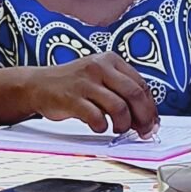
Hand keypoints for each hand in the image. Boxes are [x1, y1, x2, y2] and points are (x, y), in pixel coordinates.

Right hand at [28, 53, 158, 135]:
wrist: (38, 85)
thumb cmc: (73, 84)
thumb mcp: (98, 77)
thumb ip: (121, 90)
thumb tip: (147, 117)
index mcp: (109, 60)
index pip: (141, 84)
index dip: (150, 107)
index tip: (152, 122)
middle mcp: (98, 67)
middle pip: (134, 94)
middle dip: (143, 118)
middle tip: (142, 131)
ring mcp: (85, 82)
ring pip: (119, 107)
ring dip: (123, 124)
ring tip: (117, 128)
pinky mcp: (72, 98)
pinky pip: (97, 117)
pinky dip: (102, 126)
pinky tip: (98, 125)